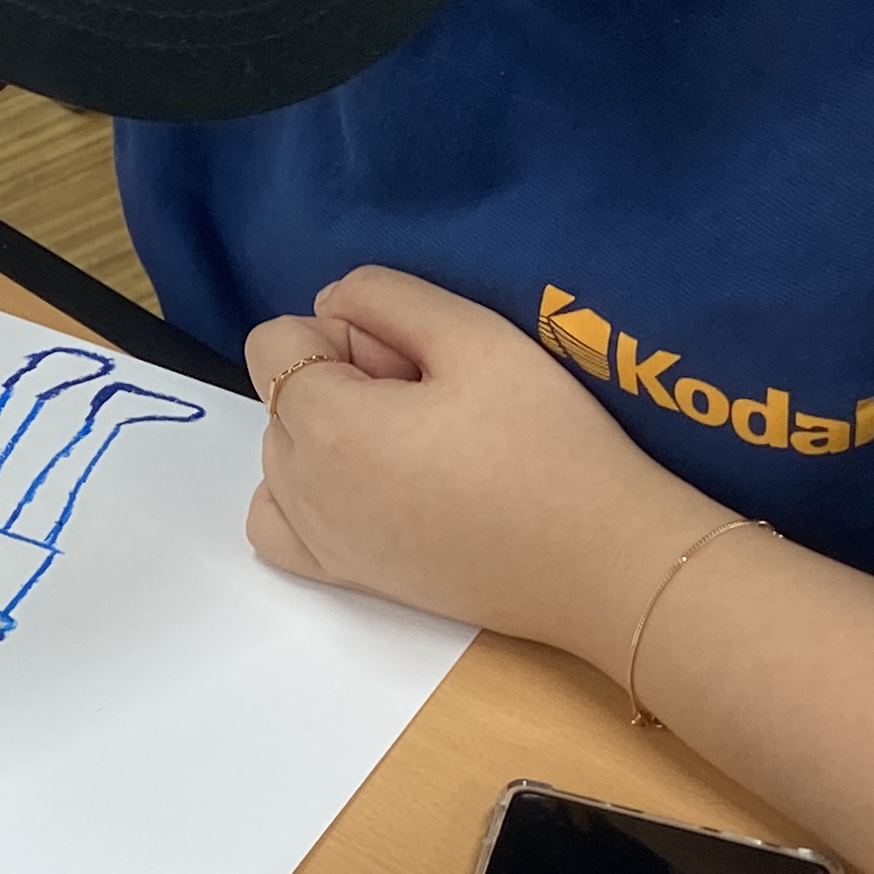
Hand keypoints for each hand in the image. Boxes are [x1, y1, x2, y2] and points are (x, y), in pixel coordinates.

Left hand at [242, 267, 726, 669]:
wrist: (596, 559)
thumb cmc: (545, 442)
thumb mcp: (475, 336)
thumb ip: (386, 297)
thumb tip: (328, 303)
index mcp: (327, 426)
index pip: (276, 341)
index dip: (343, 333)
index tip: (410, 360)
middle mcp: (302, 490)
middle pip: (282, 397)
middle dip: (341, 382)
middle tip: (431, 402)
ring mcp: (319, 541)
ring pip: (282, 454)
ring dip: (329, 435)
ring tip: (415, 446)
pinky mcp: (348, 576)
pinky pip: (276, 524)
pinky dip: (301, 495)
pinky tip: (364, 486)